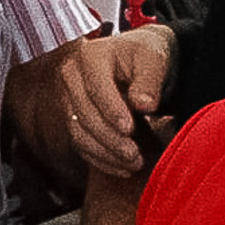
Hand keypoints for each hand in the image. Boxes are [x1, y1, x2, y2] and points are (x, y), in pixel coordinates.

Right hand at [39, 26, 173, 182]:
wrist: (139, 60)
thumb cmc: (146, 56)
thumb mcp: (155, 59)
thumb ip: (149, 80)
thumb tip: (143, 105)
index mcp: (90, 55)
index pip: (96, 87)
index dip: (111, 110)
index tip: (129, 130)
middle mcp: (72, 75)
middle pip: (84, 113)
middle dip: (110, 139)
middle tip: (135, 156)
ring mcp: (69, 98)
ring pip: (79, 132)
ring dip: (105, 153)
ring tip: (133, 164)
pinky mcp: (74, 117)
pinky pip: (80, 143)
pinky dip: (100, 159)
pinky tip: (122, 168)